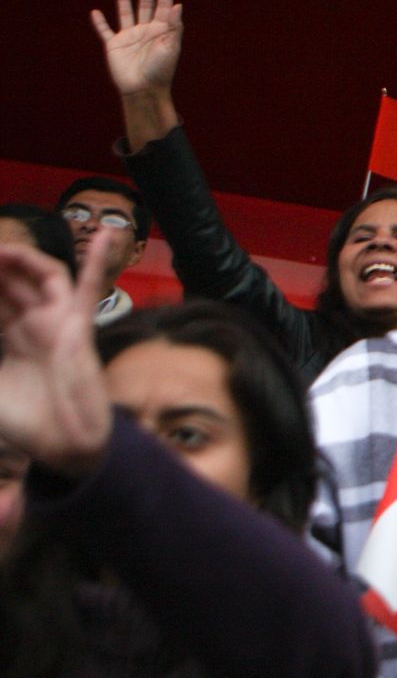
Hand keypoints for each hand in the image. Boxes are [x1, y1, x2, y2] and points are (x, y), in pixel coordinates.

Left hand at [0, 232, 115, 475]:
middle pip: (10, 283)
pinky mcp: (78, 324)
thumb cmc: (22, 421)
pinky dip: (98, 260)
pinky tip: (105, 234)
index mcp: (8, 337)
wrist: (60, 443)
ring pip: (42, 275)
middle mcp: (32, 323)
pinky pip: (89, 287)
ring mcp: (57, 321)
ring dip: (22, 258)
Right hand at [90, 0, 183, 96]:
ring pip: (126, 13)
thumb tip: (178, 5)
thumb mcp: (170, 47)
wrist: (144, 89)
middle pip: (145, 6)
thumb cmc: (161, 70)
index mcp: (161, 31)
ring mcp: (129, 37)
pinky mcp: (114, 46)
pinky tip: (95, 12)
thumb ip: (173, 27)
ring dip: (123, 0)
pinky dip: (99, 23)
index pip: (164, 7)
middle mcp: (145, 31)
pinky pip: (105, 31)